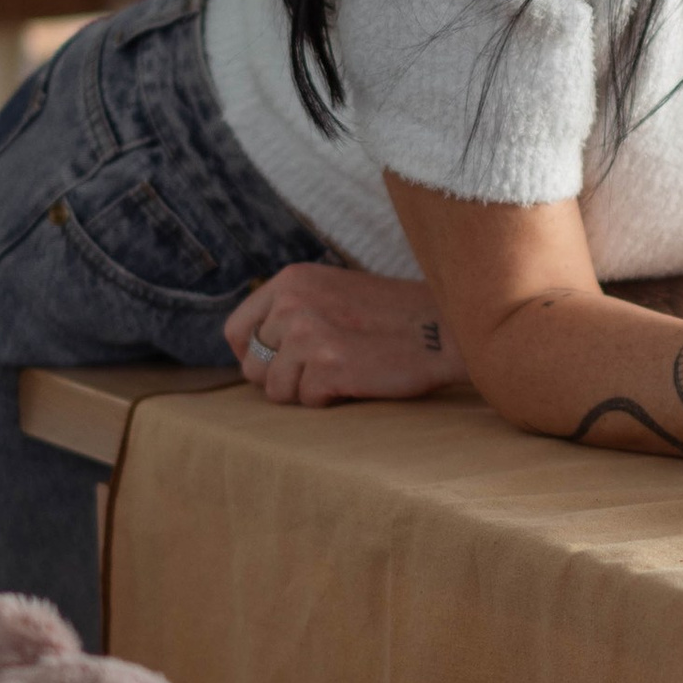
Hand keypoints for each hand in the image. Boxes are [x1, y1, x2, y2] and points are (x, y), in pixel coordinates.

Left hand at [226, 264, 455, 407]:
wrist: (445, 329)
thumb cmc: (393, 317)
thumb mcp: (332, 292)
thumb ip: (291, 309)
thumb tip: (249, 348)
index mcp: (290, 281)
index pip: (236, 330)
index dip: (253, 356)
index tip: (276, 366)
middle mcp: (291, 303)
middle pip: (252, 366)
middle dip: (281, 378)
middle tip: (320, 372)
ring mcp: (307, 333)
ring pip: (275, 390)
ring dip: (306, 392)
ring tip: (342, 373)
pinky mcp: (327, 365)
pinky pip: (306, 401)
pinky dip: (330, 400)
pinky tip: (357, 380)